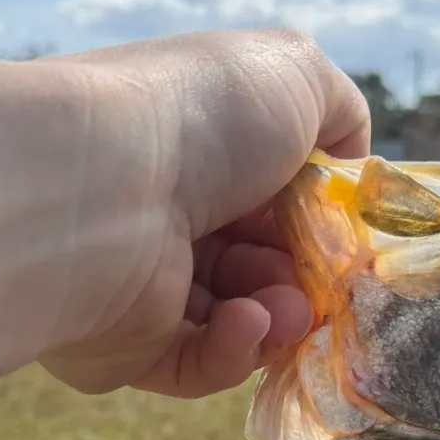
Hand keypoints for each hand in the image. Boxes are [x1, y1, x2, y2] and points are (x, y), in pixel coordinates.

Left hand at [0, 30, 368, 439]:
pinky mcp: (119, 348)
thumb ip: (340, 111)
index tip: (349, 233)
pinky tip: (246, 324)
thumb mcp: (294, 75)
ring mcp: (139, 281)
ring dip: (279, 315)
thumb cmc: (196, 119)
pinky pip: (196, 364)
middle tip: (323, 280)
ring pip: (236, 319)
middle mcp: (164, 209)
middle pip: (260, 261)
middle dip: (305, 272)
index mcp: (198, 144)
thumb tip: (350, 160)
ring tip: (285, 308)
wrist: (89, 189)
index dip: (318, 214)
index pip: (272, 191)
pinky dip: (234, 349)